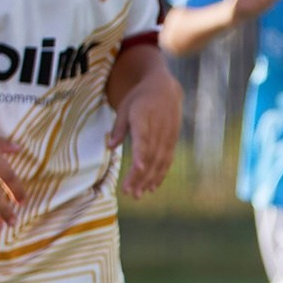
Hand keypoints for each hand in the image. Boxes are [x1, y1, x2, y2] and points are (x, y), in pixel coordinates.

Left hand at [107, 65, 181, 197]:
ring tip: (138, 194)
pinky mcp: (172, 140)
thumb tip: (110, 147)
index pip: (143, 139)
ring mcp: (168, 135)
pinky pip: (167, 160)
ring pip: (159, 161)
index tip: (137, 169)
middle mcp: (158, 128)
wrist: (165, 88)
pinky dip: (160, 174)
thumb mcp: (125, 108)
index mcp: (144, 117)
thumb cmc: (139, 98)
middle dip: (140, 175)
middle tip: (129, 192)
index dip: (141, 155)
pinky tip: (151, 187)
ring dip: (149, 179)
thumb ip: (118, 128)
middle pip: (150, 155)